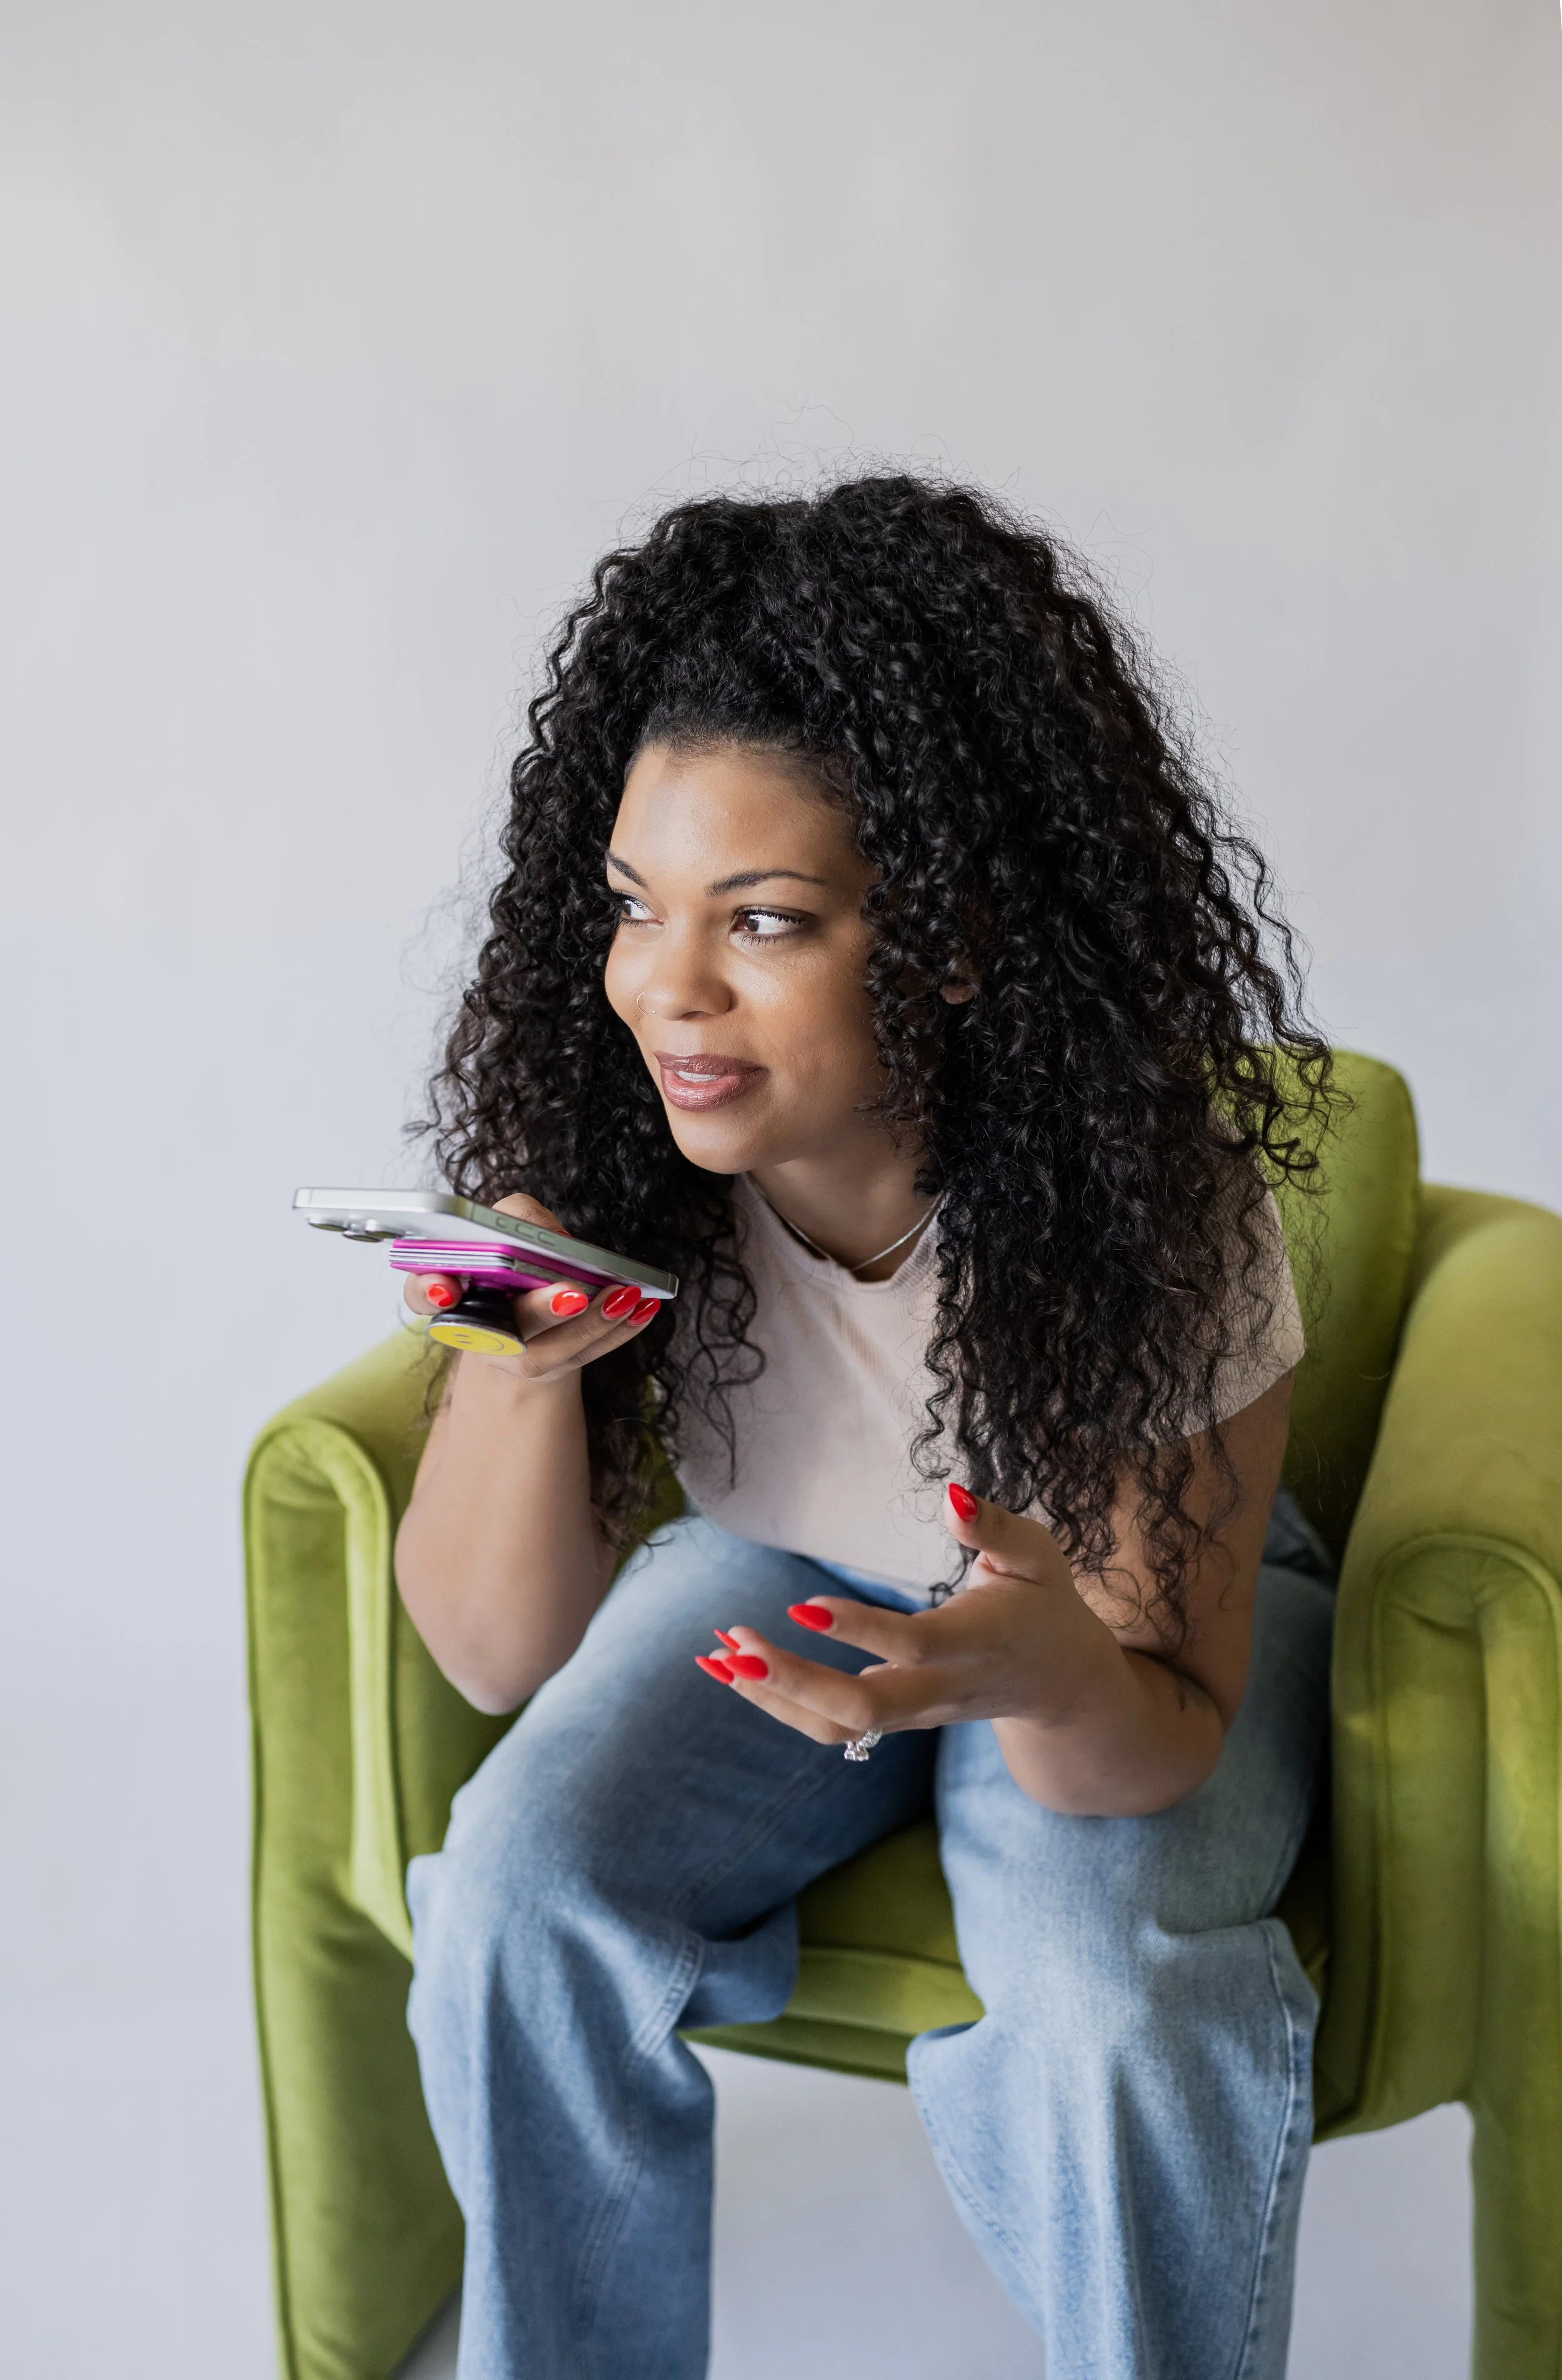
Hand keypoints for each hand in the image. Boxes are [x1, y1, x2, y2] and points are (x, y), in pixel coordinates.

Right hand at [402, 1192, 660, 1384]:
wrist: (514, 1325)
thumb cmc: (501, 1266)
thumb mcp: (496, 1230)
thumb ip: (510, 1218)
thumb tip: (540, 1231)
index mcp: (449, 1294)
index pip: (424, 1293)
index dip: (431, 1289)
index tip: (449, 1287)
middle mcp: (477, 1334)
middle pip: (505, 1326)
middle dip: (543, 1309)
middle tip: (575, 1292)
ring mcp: (517, 1359)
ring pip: (558, 1350)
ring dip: (598, 1322)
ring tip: (629, 1295)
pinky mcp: (556, 1368)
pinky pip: (591, 1353)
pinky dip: (622, 1331)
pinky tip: (646, 1308)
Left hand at [694, 1484, 1099, 1747]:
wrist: (1059, 1686)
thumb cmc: (1045, 1605)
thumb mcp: (1038, 1556)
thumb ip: (996, 1528)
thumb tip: (951, 1496)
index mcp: (973, 1642)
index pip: (911, 1646)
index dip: (857, 1630)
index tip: (801, 1606)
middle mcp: (939, 1689)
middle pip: (863, 1708)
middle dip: (793, 1680)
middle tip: (734, 1642)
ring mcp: (913, 1714)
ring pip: (837, 1729)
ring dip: (770, 1697)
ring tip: (713, 1655)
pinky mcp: (893, 1721)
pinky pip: (829, 1728)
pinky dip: (775, 1703)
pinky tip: (729, 1670)